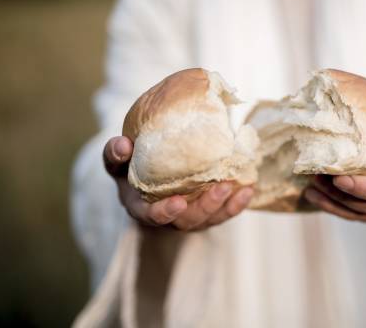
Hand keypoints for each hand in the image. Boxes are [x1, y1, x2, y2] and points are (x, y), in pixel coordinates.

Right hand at [103, 136, 253, 230]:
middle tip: (222, 186)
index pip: (151, 216)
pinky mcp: (207, 214)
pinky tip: (249, 188)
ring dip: (226, 205)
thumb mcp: (118, 161)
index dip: (165, 213)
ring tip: (239, 185)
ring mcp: (189, 218)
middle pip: (187, 221)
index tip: (179, 202)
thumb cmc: (132, 168)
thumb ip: (115, 154)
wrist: (148, 175)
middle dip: (206, 207)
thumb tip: (122, 144)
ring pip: (209, 220)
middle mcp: (167, 218)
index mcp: (141, 207)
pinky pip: (224, 214)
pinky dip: (237, 204)